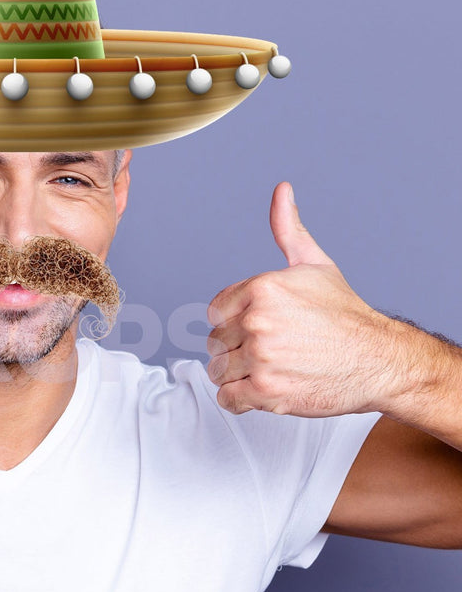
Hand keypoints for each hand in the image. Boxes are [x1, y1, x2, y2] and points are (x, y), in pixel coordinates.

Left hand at [206, 182, 396, 416]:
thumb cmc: (345, 315)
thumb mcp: (315, 265)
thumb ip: (288, 230)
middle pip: (216, 342)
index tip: (262, 327)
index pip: (214, 311)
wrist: (379, 360)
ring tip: (272, 368)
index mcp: (261, 288)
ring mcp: (260, 358)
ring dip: (240, 375)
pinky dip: (242, 400)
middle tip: (274, 350)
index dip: (235, 322)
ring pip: (219, 370)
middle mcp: (257, 322)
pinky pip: (228, 398)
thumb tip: (281, 191)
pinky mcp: (265, 391)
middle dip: (239, 349)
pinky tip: (266, 389)